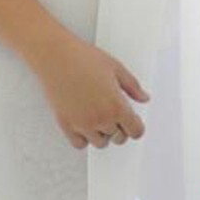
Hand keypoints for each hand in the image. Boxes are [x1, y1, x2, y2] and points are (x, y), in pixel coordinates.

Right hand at [34, 32, 150, 149]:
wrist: (56, 56)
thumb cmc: (83, 57)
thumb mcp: (116, 68)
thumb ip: (133, 86)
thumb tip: (143, 98)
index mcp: (116, 105)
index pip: (136, 131)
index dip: (136, 125)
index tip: (133, 120)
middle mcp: (100, 119)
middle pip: (119, 138)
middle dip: (121, 127)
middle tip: (115, 112)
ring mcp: (82, 124)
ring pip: (101, 142)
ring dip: (103, 133)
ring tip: (99, 115)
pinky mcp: (66, 124)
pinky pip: (80, 144)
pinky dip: (84, 137)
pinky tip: (85, 122)